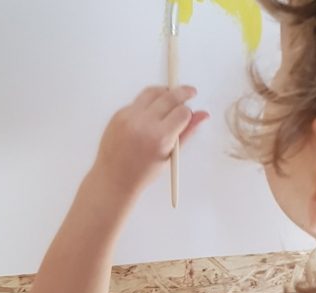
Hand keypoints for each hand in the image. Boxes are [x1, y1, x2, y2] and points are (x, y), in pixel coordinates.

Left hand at [92, 85, 208, 197]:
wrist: (113, 178)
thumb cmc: (141, 173)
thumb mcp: (170, 156)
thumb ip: (187, 132)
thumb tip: (202, 116)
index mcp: (159, 138)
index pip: (182, 112)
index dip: (189, 112)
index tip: (190, 113)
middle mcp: (143, 124)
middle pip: (169, 96)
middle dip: (183, 92)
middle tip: (190, 92)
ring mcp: (129, 117)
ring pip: (153, 92)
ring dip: (166, 91)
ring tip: (172, 97)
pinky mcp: (119, 114)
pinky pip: (138, 101)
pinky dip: (148, 102)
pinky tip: (152, 112)